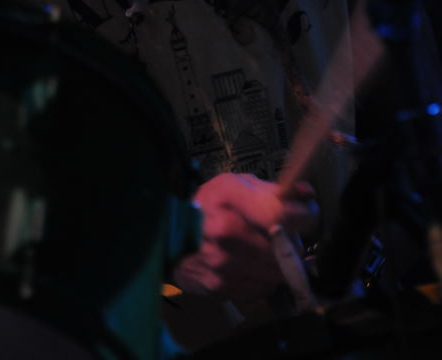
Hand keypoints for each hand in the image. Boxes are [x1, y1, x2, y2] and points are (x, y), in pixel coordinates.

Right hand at [171, 173, 317, 302]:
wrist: (165, 234)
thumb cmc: (206, 205)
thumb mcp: (234, 185)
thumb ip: (273, 190)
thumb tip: (308, 194)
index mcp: (230, 197)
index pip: (282, 213)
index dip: (303, 216)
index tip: (305, 216)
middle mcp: (226, 230)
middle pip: (286, 248)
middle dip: (292, 243)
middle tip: (282, 236)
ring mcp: (223, 262)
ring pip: (278, 272)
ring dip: (279, 264)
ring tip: (264, 251)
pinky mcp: (221, 287)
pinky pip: (262, 288)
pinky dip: (263, 279)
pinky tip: (250, 266)